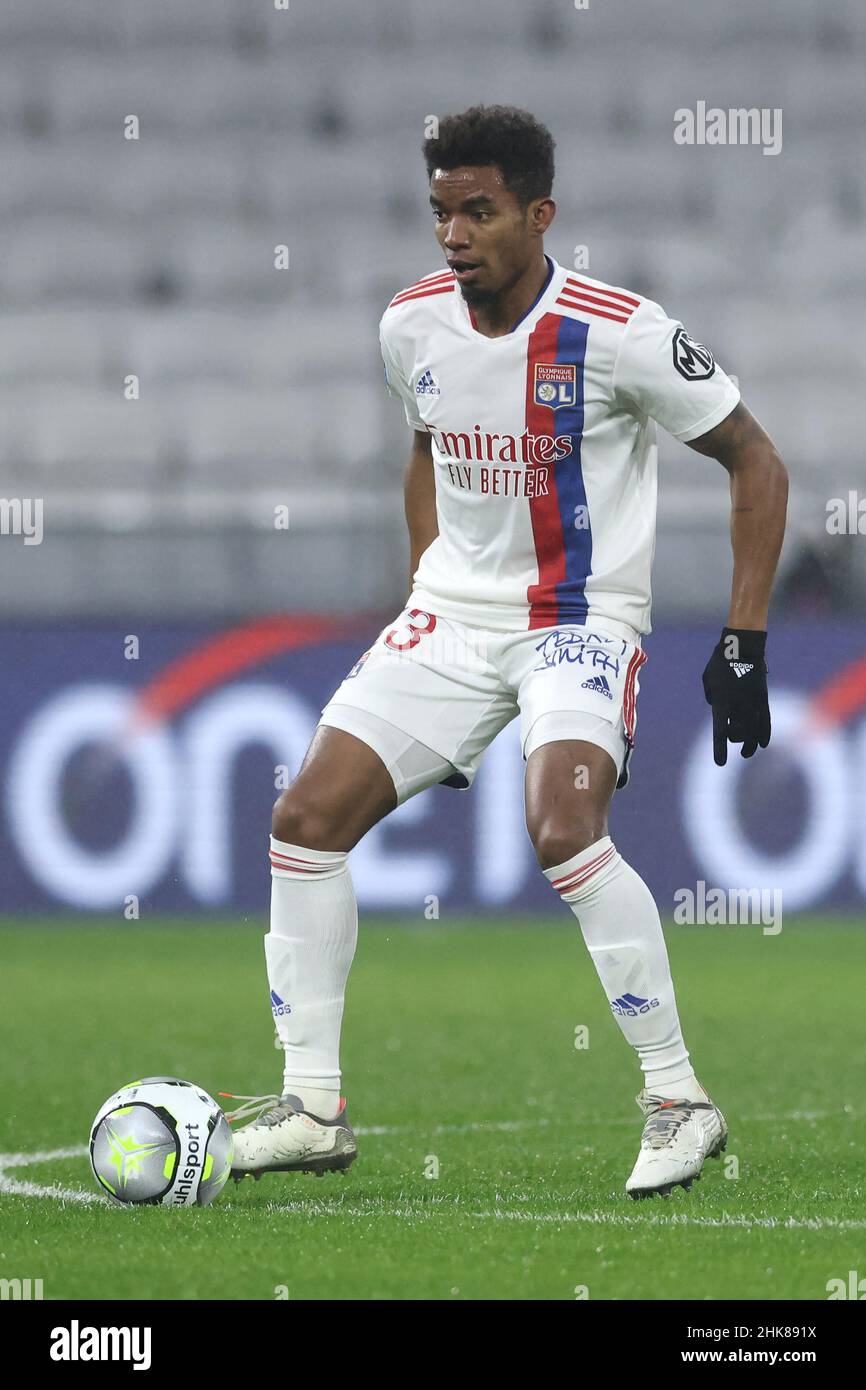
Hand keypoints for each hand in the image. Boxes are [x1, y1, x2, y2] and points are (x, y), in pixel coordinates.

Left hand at [701, 627, 770, 765]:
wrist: (743, 647)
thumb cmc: (720, 662)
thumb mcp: (708, 680)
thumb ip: (711, 697)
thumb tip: (718, 708)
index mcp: (721, 701)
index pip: (720, 731)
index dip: (720, 748)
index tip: (720, 763)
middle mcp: (738, 705)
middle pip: (739, 734)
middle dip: (734, 740)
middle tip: (732, 739)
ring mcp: (753, 702)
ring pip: (754, 732)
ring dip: (749, 744)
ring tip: (746, 752)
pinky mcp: (763, 699)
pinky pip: (766, 722)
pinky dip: (764, 735)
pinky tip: (763, 745)